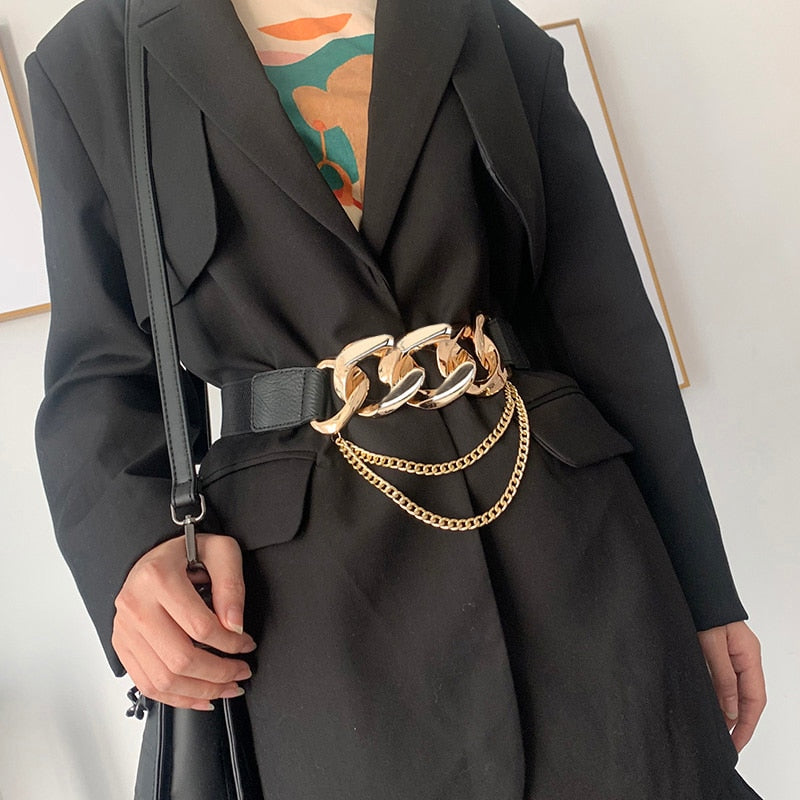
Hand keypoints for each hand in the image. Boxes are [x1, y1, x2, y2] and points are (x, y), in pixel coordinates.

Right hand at [112, 533, 256, 709]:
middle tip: (241, 673)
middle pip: (179, 659)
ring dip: (200, 692)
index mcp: (158, 578)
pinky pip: (146, 684)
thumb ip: (231, 585)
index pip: (200, 626)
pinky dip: (176, 698)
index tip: (247, 644)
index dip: (230, 643)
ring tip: (226, 689)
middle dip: (218, 674)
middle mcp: (135, 605)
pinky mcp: (122, 645)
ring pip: (162, 680)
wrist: (153, 553)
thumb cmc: (187, 551)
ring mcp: (124, 629)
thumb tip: (234, 626)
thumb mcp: (220, 551)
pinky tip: (200, 696)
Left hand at [697, 621, 765, 750]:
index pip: (755, 700)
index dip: (747, 725)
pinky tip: (710, 704)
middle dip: (740, 723)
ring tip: (717, 729)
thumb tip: (732, 710)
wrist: (697, 586)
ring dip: (729, 710)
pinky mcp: (720, 650)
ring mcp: (734, 654)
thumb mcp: (712, 645)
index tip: (736, 744)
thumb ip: (722, 677)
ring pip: (736, 690)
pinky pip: (725, 679)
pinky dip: (720, 695)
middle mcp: (745, 658)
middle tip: (726, 743)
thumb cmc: (705, 609)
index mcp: (749, 657)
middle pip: (749, 698)